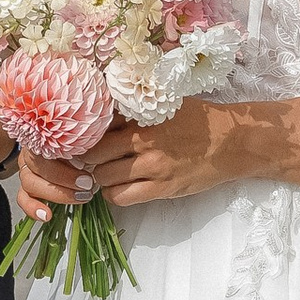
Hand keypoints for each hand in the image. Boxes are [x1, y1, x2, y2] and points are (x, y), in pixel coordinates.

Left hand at [26, 106, 254, 214]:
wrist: (232, 141)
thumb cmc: (196, 118)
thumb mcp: (163, 102)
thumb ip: (131, 106)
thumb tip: (94, 104)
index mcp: (141, 113)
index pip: (94, 123)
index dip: (76, 132)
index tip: (66, 136)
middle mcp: (143, 138)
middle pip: (91, 153)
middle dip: (80, 158)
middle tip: (77, 159)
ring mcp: (153, 165)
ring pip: (102, 178)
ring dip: (95, 178)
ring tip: (98, 173)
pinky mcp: (162, 187)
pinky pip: (122, 197)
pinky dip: (113, 194)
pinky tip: (116, 187)